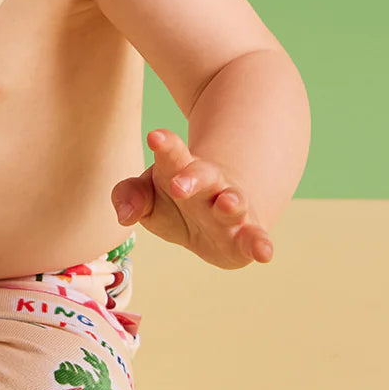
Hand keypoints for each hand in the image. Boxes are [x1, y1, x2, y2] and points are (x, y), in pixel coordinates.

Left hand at [111, 128, 274, 270]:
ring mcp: (231, 209)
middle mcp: (210, 185)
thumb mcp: (147, 195)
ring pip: (233, 202)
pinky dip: (260, 244)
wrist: (217, 213)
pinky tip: (264, 253)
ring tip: (226, 202)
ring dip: (231, 203)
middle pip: (203, 175)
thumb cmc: (176, 200)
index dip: (165, 145)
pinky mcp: (245, 235)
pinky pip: (254, 238)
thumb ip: (131, 196)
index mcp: (180, 169)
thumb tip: (124, 215)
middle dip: (192, 177)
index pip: (172, 155)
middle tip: (178, 184)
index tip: (155, 137)